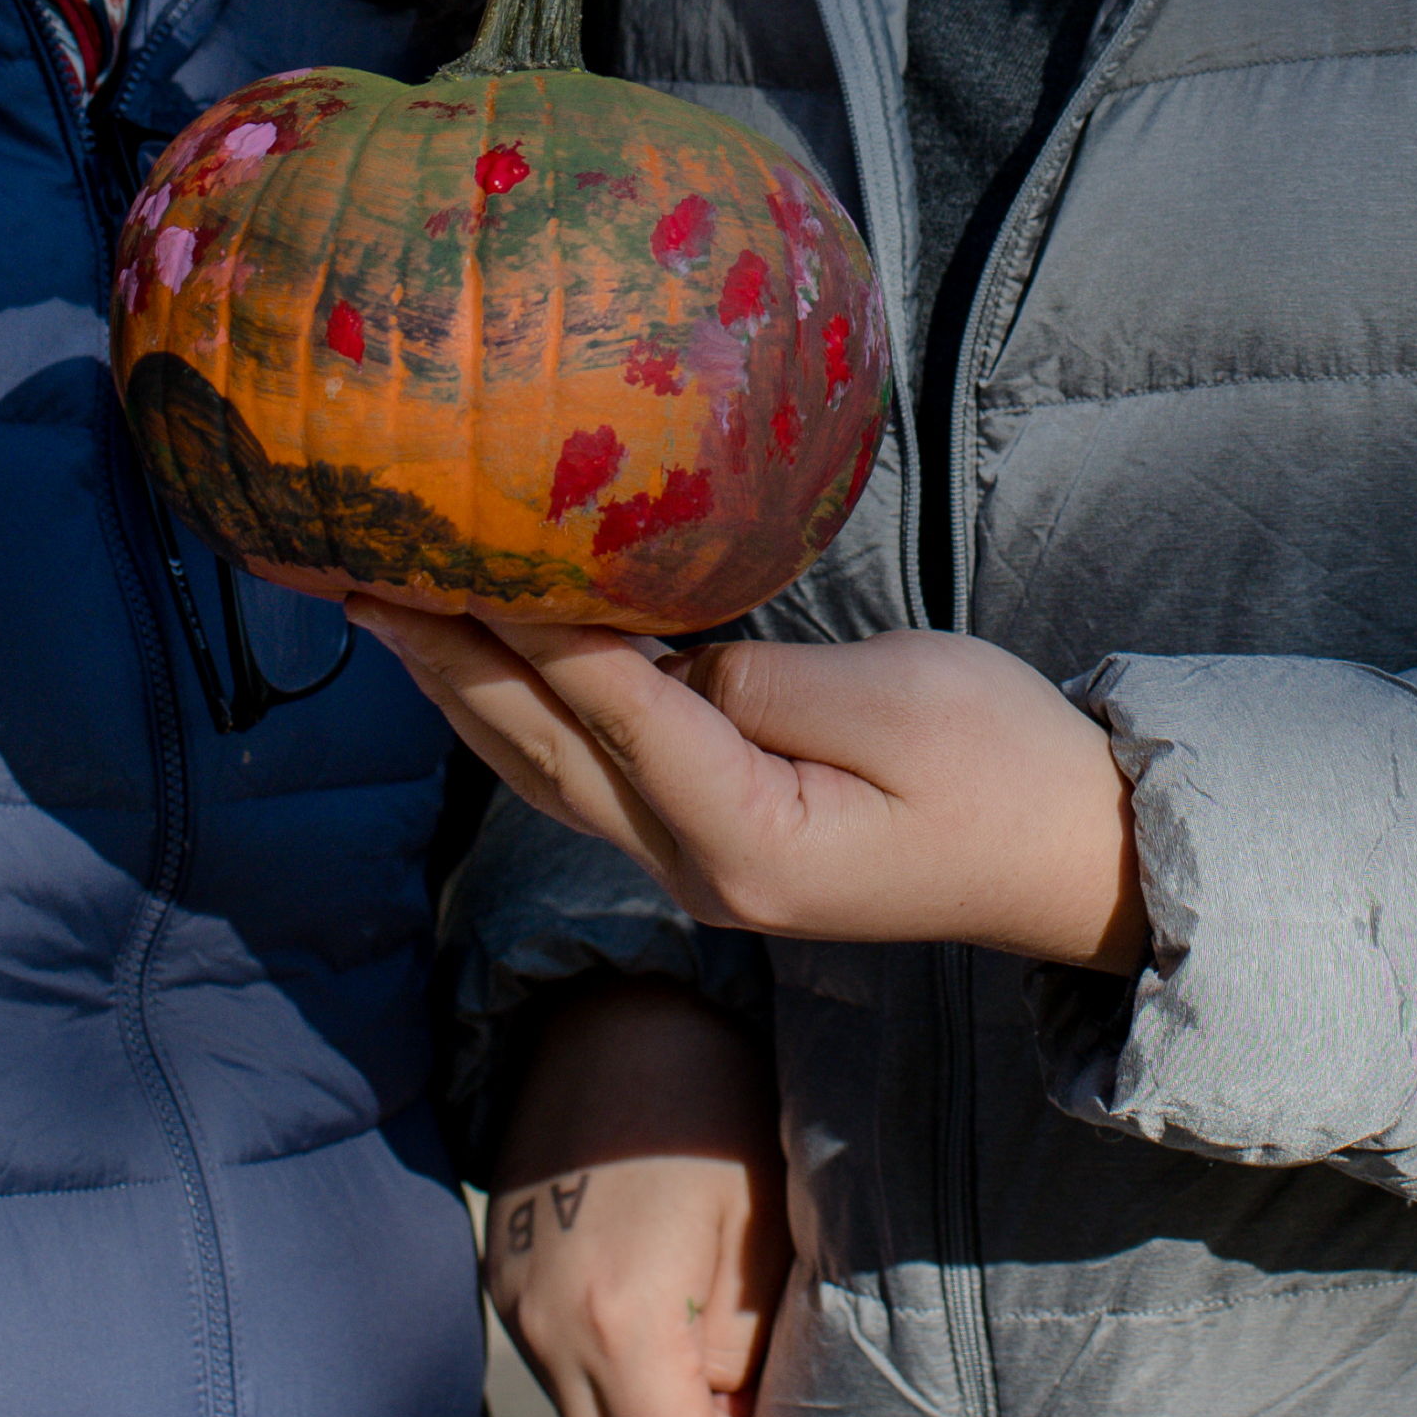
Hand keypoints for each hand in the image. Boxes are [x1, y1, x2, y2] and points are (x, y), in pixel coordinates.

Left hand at [353, 611, 1145, 973]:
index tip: (442, 547)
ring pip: (544, 772)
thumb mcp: (898, 699)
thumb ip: (764, 679)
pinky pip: (587, 773)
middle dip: (439, 659)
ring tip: (374, 607)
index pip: (609, 709)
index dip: (524, 624)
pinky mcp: (711, 843)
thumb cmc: (1005, 765)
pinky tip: (477, 662)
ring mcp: (697, 867)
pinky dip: (519, 713)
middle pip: (539, 752)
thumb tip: (664, 656)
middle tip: (344, 573)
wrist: (1073, 856)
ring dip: (456, 688)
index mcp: (747, 839)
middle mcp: (698, 869)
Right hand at [483, 975, 789, 1416]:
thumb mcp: (763, 1239)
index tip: (754, 1371)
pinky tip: (636, 1274)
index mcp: (621, 1322)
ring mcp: (511, 1300)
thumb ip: (744, 1354)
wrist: (619, 1009)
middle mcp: (546, 1327)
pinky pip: (555, 1363)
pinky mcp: (499, 1273)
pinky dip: (600, 1353)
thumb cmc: (718, 1113)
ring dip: (638, 1394)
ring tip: (682, 1299)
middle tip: (724, 1348)